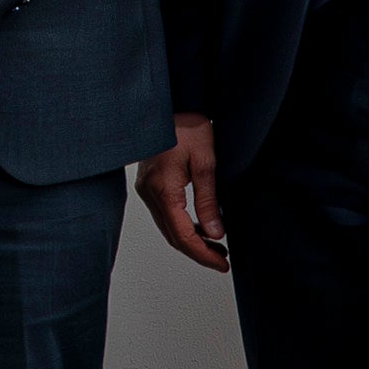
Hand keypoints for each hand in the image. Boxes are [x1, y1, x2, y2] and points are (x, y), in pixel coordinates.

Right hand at [137, 114, 226, 273]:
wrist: (171, 104)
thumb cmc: (188, 126)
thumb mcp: (206, 163)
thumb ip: (209, 201)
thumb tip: (215, 234)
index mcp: (163, 190)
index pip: (183, 236)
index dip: (203, 254)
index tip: (222, 264)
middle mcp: (149, 193)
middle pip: (173, 236)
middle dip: (198, 252)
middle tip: (222, 261)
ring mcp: (146, 189)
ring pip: (168, 227)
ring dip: (191, 240)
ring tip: (217, 246)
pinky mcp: (148, 184)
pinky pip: (164, 214)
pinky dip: (182, 225)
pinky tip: (200, 226)